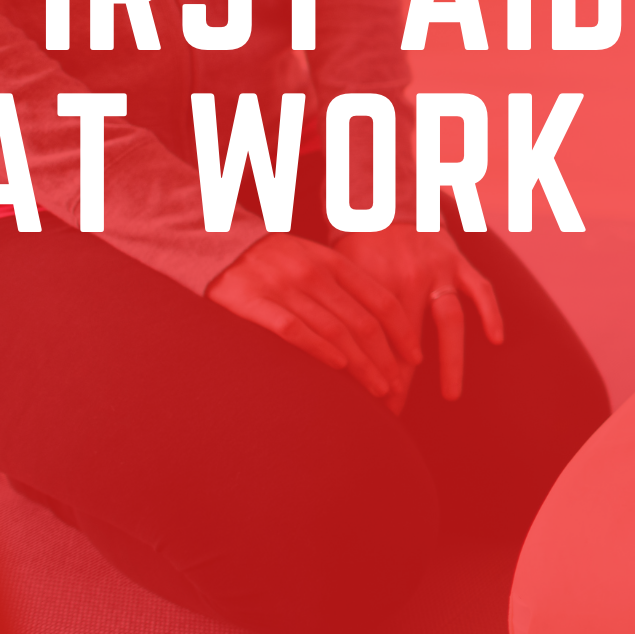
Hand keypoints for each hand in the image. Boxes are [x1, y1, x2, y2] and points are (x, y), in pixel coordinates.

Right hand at [207, 233, 417, 405]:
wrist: (219, 243)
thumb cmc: (277, 261)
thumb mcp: (317, 262)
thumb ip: (346, 288)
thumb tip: (381, 330)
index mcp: (334, 263)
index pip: (381, 300)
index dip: (402, 332)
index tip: (415, 358)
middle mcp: (314, 274)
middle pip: (362, 322)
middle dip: (385, 358)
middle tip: (398, 387)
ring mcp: (284, 287)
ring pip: (335, 331)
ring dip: (361, 364)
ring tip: (377, 389)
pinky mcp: (253, 302)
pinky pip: (294, 329)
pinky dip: (319, 349)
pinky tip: (338, 368)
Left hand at [333, 223, 503, 403]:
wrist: (380, 200)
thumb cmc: (354, 244)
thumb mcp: (340, 275)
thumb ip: (344, 312)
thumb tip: (334, 359)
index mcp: (376, 285)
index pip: (377, 342)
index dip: (376, 376)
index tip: (372, 408)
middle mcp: (409, 278)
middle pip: (408, 340)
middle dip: (403, 380)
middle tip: (397, 413)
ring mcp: (439, 270)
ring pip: (449, 321)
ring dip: (450, 361)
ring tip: (450, 395)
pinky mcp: (459, 261)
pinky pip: (480, 289)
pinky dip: (491, 313)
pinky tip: (496, 340)